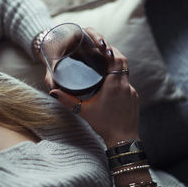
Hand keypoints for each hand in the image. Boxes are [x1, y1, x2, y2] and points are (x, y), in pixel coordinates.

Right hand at [46, 28, 139, 147]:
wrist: (123, 139)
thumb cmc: (104, 125)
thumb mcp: (84, 111)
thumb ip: (67, 100)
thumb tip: (53, 92)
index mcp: (114, 85)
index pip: (116, 59)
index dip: (109, 50)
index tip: (101, 46)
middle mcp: (125, 85)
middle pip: (123, 61)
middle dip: (113, 54)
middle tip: (102, 51)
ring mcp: (132, 91)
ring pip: (126, 71)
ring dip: (117, 65)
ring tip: (105, 64)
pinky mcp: (134, 97)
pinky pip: (128, 82)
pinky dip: (120, 77)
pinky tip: (111, 82)